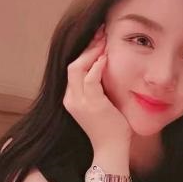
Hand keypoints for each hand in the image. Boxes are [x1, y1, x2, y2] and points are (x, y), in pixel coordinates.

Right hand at [63, 29, 130, 154]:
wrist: (111, 149)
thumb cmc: (110, 128)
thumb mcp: (101, 104)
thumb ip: (99, 88)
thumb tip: (107, 68)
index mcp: (72, 98)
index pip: (74, 68)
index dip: (85, 51)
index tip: (98, 38)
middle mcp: (71, 99)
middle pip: (73, 64)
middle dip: (88, 46)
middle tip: (102, 32)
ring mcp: (79, 102)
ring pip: (78, 68)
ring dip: (93, 51)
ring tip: (105, 39)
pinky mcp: (91, 105)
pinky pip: (91, 79)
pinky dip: (97, 66)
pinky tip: (106, 56)